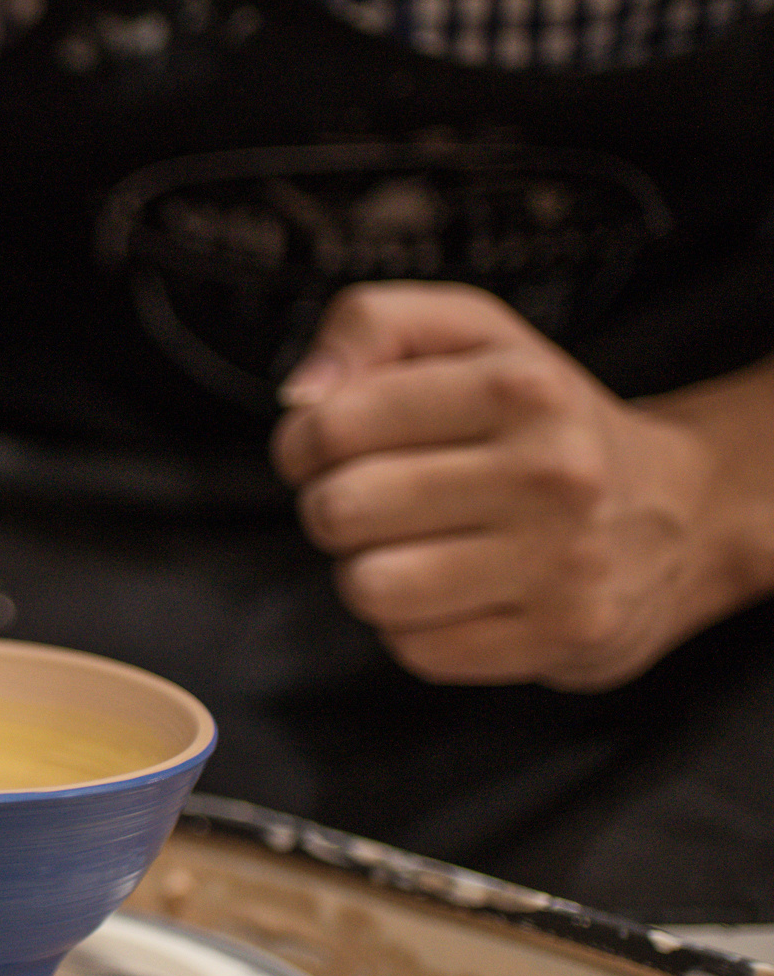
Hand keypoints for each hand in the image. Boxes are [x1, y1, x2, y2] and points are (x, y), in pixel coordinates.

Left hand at [272, 282, 735, 689]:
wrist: (673, 509)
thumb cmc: (538, 421)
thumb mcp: (467, 334)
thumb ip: (370, 326)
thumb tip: (302, 395)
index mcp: (519, 387)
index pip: (331, 427)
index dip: (302, 444)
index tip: (327, 449)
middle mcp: (552, 472)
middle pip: (341, 511)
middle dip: (334, 509)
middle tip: (378, 501)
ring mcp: (564, 560)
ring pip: (371, 588)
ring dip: (369, 573)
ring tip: (414, 548)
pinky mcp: (564, 635)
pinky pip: (417, 649)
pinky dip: (417, 627)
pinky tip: (459, 592)